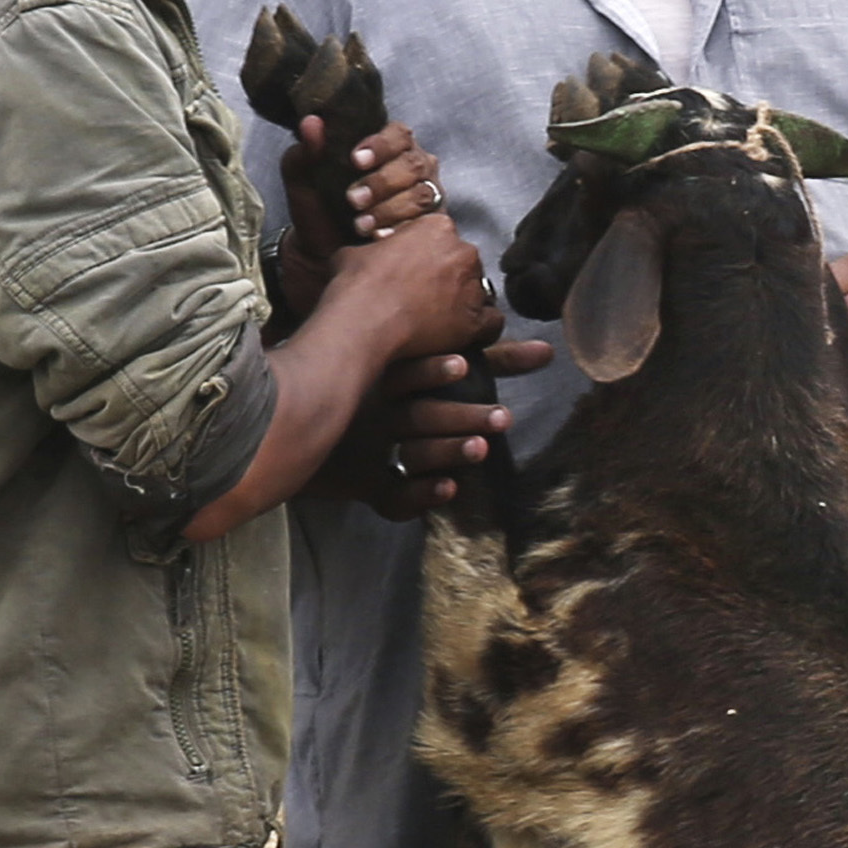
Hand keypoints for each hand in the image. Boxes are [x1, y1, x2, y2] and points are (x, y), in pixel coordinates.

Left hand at [275, 117, 442, 304]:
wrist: (323, 254)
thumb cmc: (318, 211)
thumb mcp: (303, 182)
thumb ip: (303, 153)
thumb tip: (312, 123)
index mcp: (386, 146)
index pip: (397, 134)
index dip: (381, 145)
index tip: (355, 160)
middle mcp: (411, 166)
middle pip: (414, 163)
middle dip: (383, 182)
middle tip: (353, 199)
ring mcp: (424, 194)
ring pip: (421, 193)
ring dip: (391, 209)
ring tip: (361, 225)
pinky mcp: (429, 224)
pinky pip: (428, 223)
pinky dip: (402, 228)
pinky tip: (380, 237)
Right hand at [332, 335, 552, 516]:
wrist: (301, 435)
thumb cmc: (378, 392)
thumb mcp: (428, 369)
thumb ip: (486, 361)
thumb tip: (546, 351)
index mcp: (386, 378)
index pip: (411, 370)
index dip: (435, 369)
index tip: (464, 365)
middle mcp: (377, 411)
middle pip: (419, 414)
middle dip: (462, 416)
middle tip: (503, 419)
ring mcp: (369, 449)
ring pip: (411, 452)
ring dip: (448, 451)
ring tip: (482, 449)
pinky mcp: (364, 484)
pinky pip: (391, 496)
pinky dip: (420, 494)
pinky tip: (450, 490)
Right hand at [338, 200, 504, 363]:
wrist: (362, 321)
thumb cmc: (356, 285)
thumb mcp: (357, 252)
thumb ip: (377, 248)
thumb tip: (372, 252)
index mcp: (437, 227)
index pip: (443, 238)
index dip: (429, 256)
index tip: (416, 271)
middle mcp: (462, 252)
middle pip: (464, 263)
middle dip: (449, 278)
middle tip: (427, 297)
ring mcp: (472, 287)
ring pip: (479, 292)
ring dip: (463, 303)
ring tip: (441, 319)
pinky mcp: (474, 321)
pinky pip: (492, 323)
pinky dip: (481, 330)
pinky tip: (463, 335)